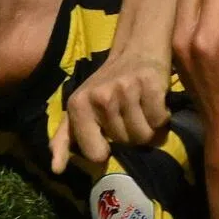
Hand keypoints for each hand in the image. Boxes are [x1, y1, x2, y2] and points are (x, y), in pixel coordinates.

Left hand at [50, 47, 171, 173]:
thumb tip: (56, 169)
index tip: (108, 135)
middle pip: (125, 144)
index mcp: (78, 105)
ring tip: (141, 108)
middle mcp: (100, 97)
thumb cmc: (107, 84)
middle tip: (127, 113)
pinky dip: (162, 117)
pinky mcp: (150, 83)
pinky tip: (154, 102)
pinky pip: (160, 121)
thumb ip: (65, 138)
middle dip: (130, 134)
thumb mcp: (80, 107)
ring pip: (144, 136)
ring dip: (148, 127)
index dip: (106, 150)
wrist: (136, 49)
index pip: (95, 154)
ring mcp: (125, 89)